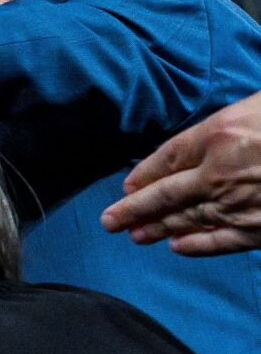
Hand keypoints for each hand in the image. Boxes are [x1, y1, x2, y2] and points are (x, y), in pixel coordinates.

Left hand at [102, 91, 260, 254]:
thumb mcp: (257, 106)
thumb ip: (230, 123)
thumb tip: (205, 138)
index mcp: (220, 133)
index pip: (167, 157)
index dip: (144, 173)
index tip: (127, 185)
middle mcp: (221, 171)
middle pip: (165, 194)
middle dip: (133, 209)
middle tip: (109, 221)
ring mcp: (240, 202)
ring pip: (187, 219)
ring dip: (156, 228)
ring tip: (134, 234)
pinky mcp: (260, 227)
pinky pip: (221, 240)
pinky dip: (196, 245)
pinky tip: (176, 247)